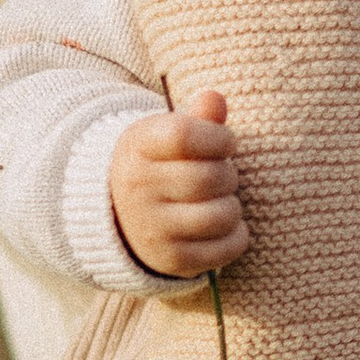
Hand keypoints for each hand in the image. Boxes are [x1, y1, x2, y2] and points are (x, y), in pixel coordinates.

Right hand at [109, 88, 246, 278]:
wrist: (121, 215)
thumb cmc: (160, 164)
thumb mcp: (168, 134)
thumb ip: (198, 117)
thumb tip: (215, 99)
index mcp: (136, 147)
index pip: (184, 135)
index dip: (218, 138)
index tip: (225, 142)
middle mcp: (137, 189)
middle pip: (208, 178)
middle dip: (228, 174)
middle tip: (222, 175)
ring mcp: (152, 229)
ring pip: (220, 215)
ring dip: (233, 206)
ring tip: (221, 200)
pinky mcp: (171, 260)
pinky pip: (227, 248)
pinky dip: (237, 235)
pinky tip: (224, 225)